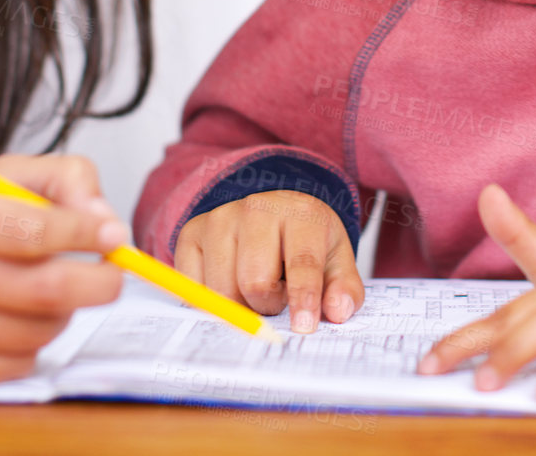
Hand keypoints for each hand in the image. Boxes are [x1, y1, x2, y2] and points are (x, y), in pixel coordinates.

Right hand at [0, 153, 129, 386]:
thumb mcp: (1, 177)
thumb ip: (63, 178)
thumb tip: (105, 221)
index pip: (30, 231)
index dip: (84, 235)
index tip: (112, 236)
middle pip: (41, 290)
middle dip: (96, 283)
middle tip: (112, 275)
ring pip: (35, 331)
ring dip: (62, 313)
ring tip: (48, 291)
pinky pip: (15, 365)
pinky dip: (34, 345)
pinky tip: (17, 320)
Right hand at [175, 189, 364, 333]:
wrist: (273, 212)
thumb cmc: (305, 242)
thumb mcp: (336, 260)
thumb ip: (343, 288)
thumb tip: (337, 312)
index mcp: (300, 213)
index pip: (302, 263)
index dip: (303, 299)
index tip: (304, 327)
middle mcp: (256, 209)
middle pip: (255, 282)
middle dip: (268, 305)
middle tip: (277, 299)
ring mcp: (220, 218)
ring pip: (221, 289)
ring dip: (240, 303)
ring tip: (254, 288)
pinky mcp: (191, 232)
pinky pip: (193, 287)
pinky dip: (210, 299)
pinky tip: (228, 283)